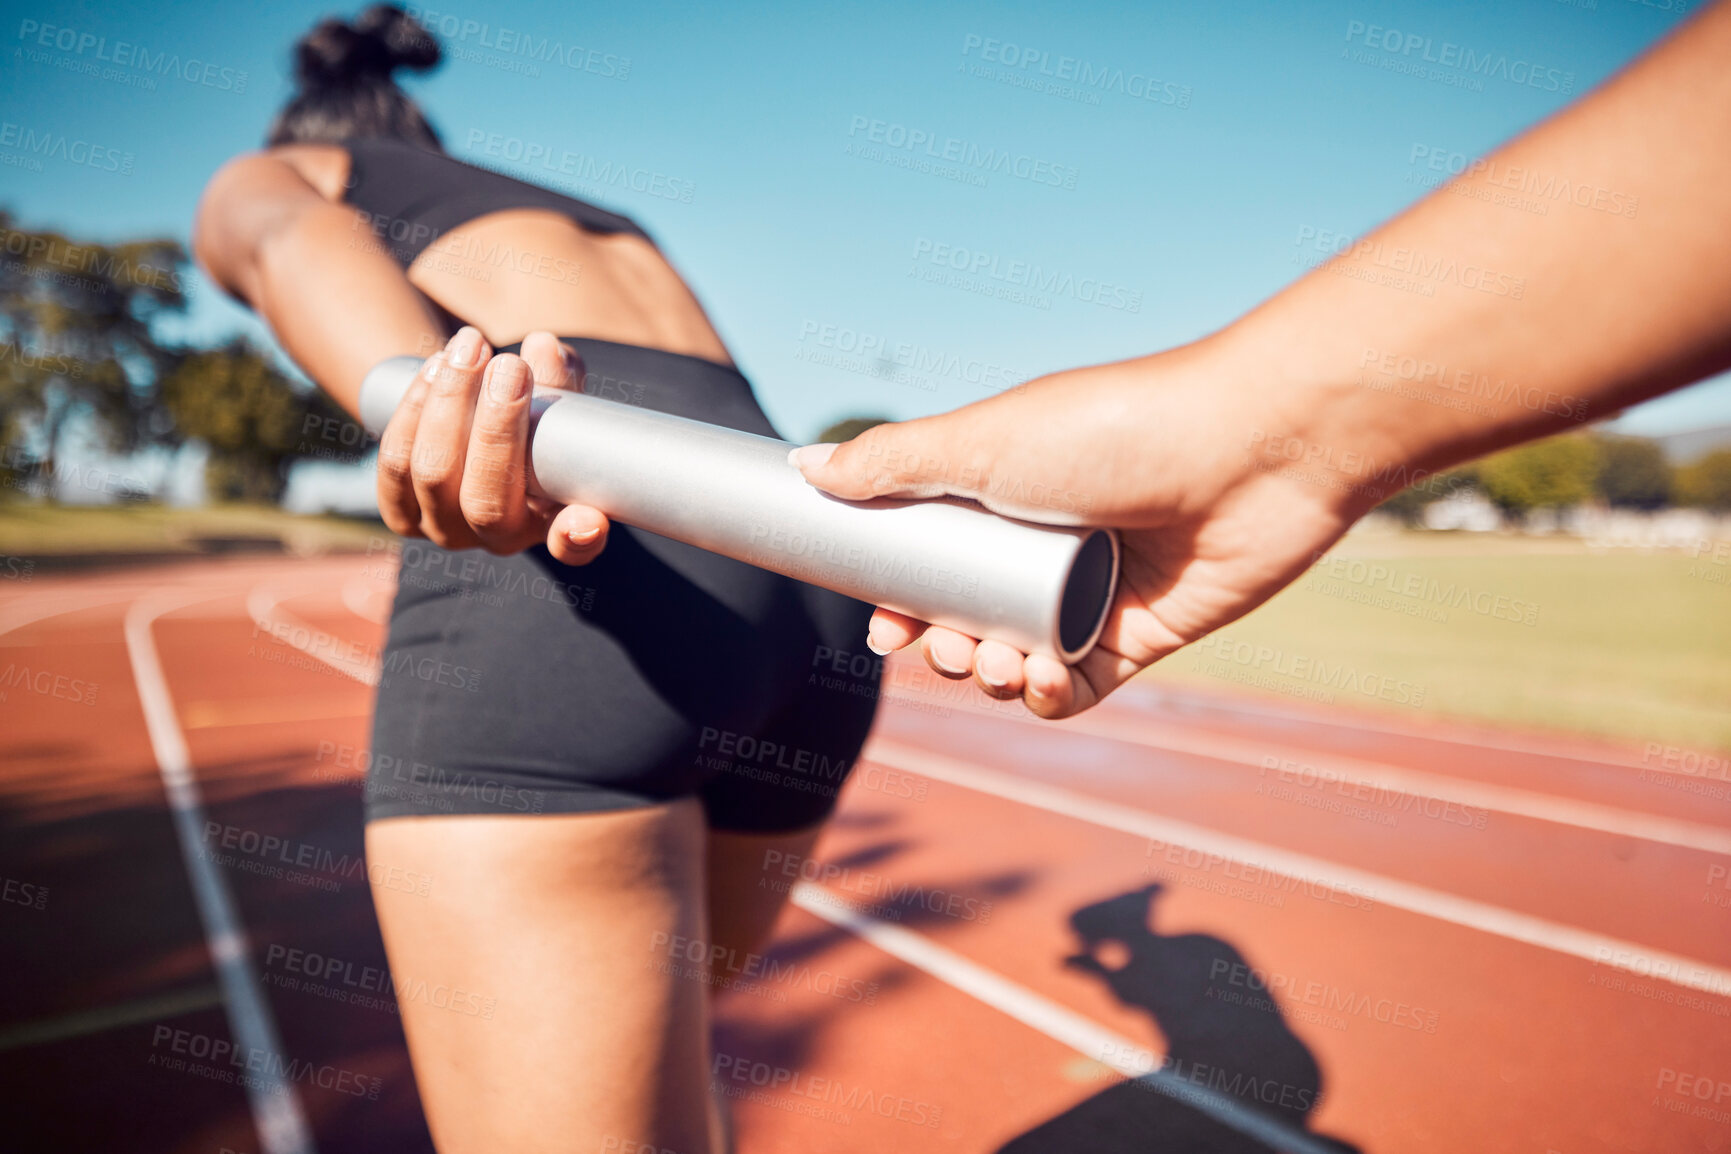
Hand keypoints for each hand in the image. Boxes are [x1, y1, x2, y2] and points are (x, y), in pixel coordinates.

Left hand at [376, 327, 611, 562]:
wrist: (467, 427)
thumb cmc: (529, 415)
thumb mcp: (558, 397)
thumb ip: (560, 377)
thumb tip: (542, 348)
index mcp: (553, 524)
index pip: (572, 547)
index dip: (579, 536)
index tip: (587, 518)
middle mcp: (499, 539)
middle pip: (486, 502)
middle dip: (497, 429)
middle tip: (511, 367)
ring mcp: (445, 530)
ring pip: (434, 475)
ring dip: (449, 402)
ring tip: (470, 346)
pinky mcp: (401, 514)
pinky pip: (397, 464)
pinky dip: (414, 410)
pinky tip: (435, 367)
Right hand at [789, 342, 1383, 718]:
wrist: (1253, 450)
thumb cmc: (1114, 429)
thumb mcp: (984, 441)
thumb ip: (892, 463)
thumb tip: (803, 469)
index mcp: (1004, 489)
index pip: (931, 560)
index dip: (899, 601)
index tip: (883, 626)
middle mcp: (1045, 541)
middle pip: (967, 618)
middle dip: (943, 648)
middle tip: (943, 650)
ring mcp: (1093, 590)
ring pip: (1017, 658)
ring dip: (993, 676)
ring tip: (1002, 664)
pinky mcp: (1144, 633)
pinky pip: (1082, 686)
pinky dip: (1052, 698)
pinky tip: (1042, 687)